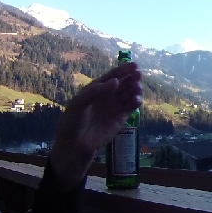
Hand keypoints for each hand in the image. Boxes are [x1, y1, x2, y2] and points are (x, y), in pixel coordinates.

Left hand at [48, 62, 142, 190]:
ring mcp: (114, 107)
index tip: (134, 66)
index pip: (111, 76)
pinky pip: (131, 107)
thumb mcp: (79, 104)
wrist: (75, 146)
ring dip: (135, 89)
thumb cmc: (72, 123)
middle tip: (138, 75)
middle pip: (123, 83)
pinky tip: (137, 99)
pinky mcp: (121, 119)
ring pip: (129, 94)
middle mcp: (107, 96)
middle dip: (131, 78)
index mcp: (95, 89)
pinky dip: (136, 102)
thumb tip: (116, 82)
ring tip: (137, 88)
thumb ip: (96, 91)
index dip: (123, 70)